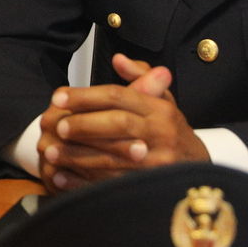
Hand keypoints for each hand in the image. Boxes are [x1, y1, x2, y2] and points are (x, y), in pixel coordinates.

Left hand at [37, 52, 208, 191]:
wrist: (196, 170)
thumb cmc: (171, 131)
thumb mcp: (163, 100)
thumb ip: (140, 78)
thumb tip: (118, 59)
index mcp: (160, 110)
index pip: (120, 97)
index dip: (87, 95)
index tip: (58, 96)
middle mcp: (161, 134)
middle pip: (119, 124)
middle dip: (84, 124)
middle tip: (56, 124)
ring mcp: (156, 163)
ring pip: (113, 157)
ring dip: (78, 155)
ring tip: (51, 151)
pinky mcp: (148, 187)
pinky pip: (111, 184)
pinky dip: (83, 182)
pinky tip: (60, 177)